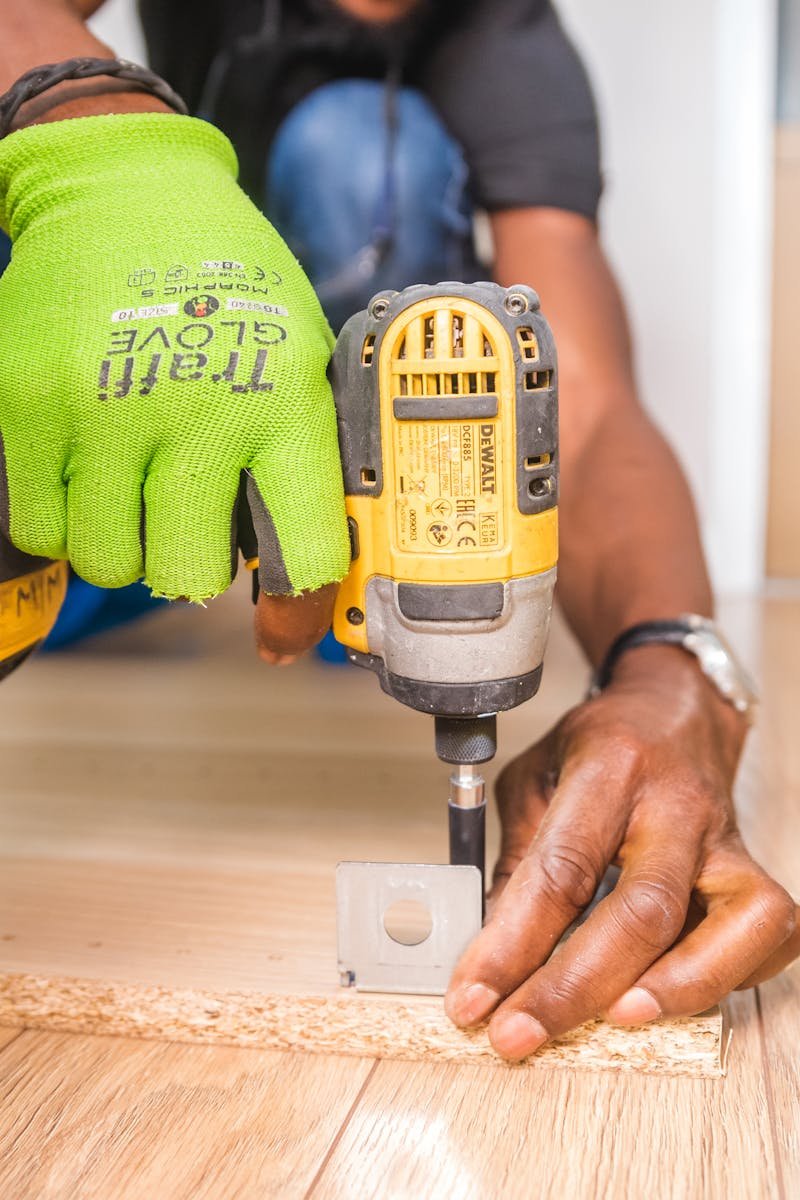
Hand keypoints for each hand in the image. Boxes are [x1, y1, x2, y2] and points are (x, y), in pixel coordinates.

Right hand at [0, 113, 349, 654]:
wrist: (123, 189)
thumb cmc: (227, 281)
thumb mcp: (299, 353)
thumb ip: (302, 457)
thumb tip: (304, 571)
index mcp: (282, 402)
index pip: (303, 551)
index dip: (298, 609)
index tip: (283, 630)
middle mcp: (195, 411)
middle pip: (188, 577)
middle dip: (191, 567)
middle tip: (187, 525)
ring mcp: (102, 410)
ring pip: (109, 564)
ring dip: (125, 546)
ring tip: (134, 491)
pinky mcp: (26, 405)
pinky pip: (40, 527)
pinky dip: (65, 521)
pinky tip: (87, 476)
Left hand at [445, 645, 799, 1059]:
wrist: (675, 711)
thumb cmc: (601, 746)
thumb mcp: (535, 777)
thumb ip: (517, 858)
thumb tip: (488, 950)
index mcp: (610, 768)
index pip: (560, 869)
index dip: (512, 944)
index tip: (472, 997)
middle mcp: (675, 804)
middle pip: (641, 909)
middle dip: (574, 988)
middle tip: (518, 1034)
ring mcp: (724, 839)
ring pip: (727, 926)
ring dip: (671, 990)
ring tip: (611, 1023)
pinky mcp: (753, 868)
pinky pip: (768, 934)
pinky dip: (726, 977)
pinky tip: (672, 994)